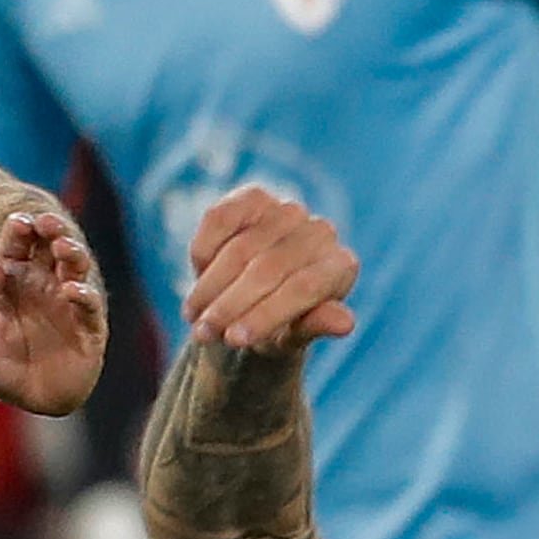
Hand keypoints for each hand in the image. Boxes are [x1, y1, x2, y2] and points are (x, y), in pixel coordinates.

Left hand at [0, 201, 108, 415]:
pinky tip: (71, 290)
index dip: (19, 229)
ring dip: (72, 253)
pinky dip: (83, 295)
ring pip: (76, 267)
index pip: (18, 244)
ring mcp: (67, 303)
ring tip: (62, 247)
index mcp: (13, 278)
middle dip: (52, 229)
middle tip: (47, 222)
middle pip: (51, 245)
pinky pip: (90, 307)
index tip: (18, 223)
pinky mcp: (88, 327)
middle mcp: (43, 284)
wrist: (20, 398)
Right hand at [179, 183, 359, 355]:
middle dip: (230, 305)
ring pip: (240, 249)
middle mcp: (320, 232)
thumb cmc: (278, 327)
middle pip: (268, 269)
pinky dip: (203, 251)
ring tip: (193, 315)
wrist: (253, 299)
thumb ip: (314, 327)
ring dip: (210, 285)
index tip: (234, 340)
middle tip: (203, 333)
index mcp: (341, 267)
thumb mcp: (293, 337)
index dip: (265, 314)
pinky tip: (198, 275)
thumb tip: (345, 322)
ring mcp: (287, 212)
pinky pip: (219, 220)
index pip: (303, 287)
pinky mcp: (254, 198)